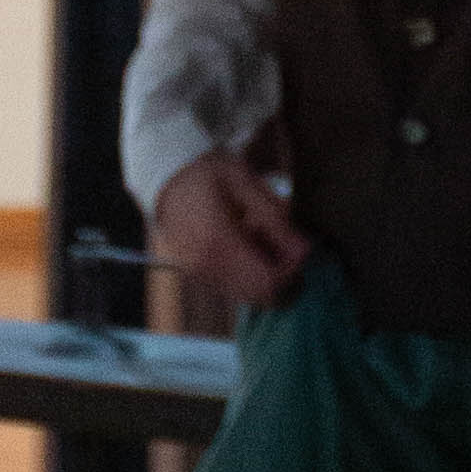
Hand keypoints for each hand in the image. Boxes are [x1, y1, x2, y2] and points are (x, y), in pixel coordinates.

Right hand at [152, 149, 310, 311]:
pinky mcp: (198, 275)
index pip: (268, 282)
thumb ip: (275, 219)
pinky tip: (249, 246)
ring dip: (268, 277)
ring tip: (266, 241)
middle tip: (290, 247)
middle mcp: (207, 267)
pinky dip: (251, 275)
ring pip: (249, 296)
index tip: (301, 248)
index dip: (293, 271)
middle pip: (261, 297)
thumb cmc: (208, 174)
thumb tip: (305, 251)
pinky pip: (234, 288)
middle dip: (284, 278)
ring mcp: (200, 274)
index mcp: (219, 243)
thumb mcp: (246, 184)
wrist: (165, 177)